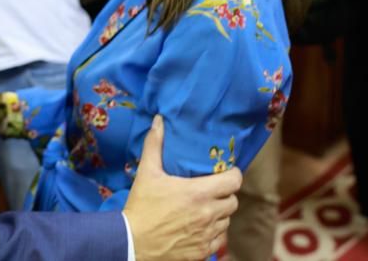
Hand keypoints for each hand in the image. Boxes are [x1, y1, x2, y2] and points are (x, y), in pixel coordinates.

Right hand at [124, 116, 241, 260]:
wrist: (133, 243)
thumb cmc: (141, 207)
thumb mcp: (147, 173)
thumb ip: (154, 144)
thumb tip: (159, 121)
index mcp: (198, 192)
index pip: (234, 181)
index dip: (233, 175)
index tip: (225, 173)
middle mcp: (208, 214)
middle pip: (233, 201)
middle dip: (225, 194)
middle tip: (212, 190)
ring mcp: (207, 234)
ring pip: (227, 220)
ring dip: (219, 213)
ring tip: (205, 208)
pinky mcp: (203, 251)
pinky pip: (219, 240)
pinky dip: (214, 233)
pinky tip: (200, 227)